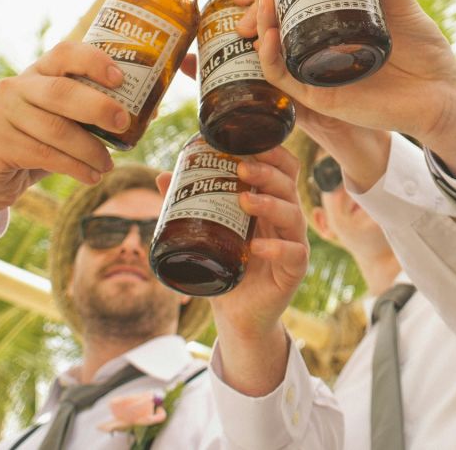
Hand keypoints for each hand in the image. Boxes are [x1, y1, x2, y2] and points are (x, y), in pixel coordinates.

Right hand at [0, 42, 122, 227]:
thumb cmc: (36, 143)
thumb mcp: (63, 122)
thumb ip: (94, 113)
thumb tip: (150, 109)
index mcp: (38, 72)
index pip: (65, 52)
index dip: (94, 61)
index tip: (121, 78)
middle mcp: (16, 86)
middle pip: (62, 91)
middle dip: (99, 107)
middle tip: (124, 125)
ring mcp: (1, 113)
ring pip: (56, 129)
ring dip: (90, 149)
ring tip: (108, 165)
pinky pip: (44, 154)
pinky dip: (74, 167)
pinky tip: (91, 176)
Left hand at [185, 146, 308, 395]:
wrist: (237, 313)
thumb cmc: (226, 266)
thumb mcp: (208, 232)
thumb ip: (190, 205)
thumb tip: (162, 177)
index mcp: (270, 202)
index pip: (282, 169)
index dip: (272, 153)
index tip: (248, 142)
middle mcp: (285, 219)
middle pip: (288, 184)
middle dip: (268, 172)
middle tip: (242, 168)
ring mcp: (293, 243)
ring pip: (293, 214)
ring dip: (270, 203)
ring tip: (245, 200)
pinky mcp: (294, 270)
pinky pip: (294, 254)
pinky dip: (277, 248)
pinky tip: (258, 247)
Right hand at [233, 0, 455, 180]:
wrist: (441, 89)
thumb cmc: (422, 49)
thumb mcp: (399, 0)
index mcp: (330, 25)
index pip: (289, 0)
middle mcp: (317, 48)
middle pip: (273, 21)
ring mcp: (315, 72)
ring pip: (272, 47)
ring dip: (262, 20)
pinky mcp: (319, 97)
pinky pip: (283, 78)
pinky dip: (271, 57)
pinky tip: (269, 35)